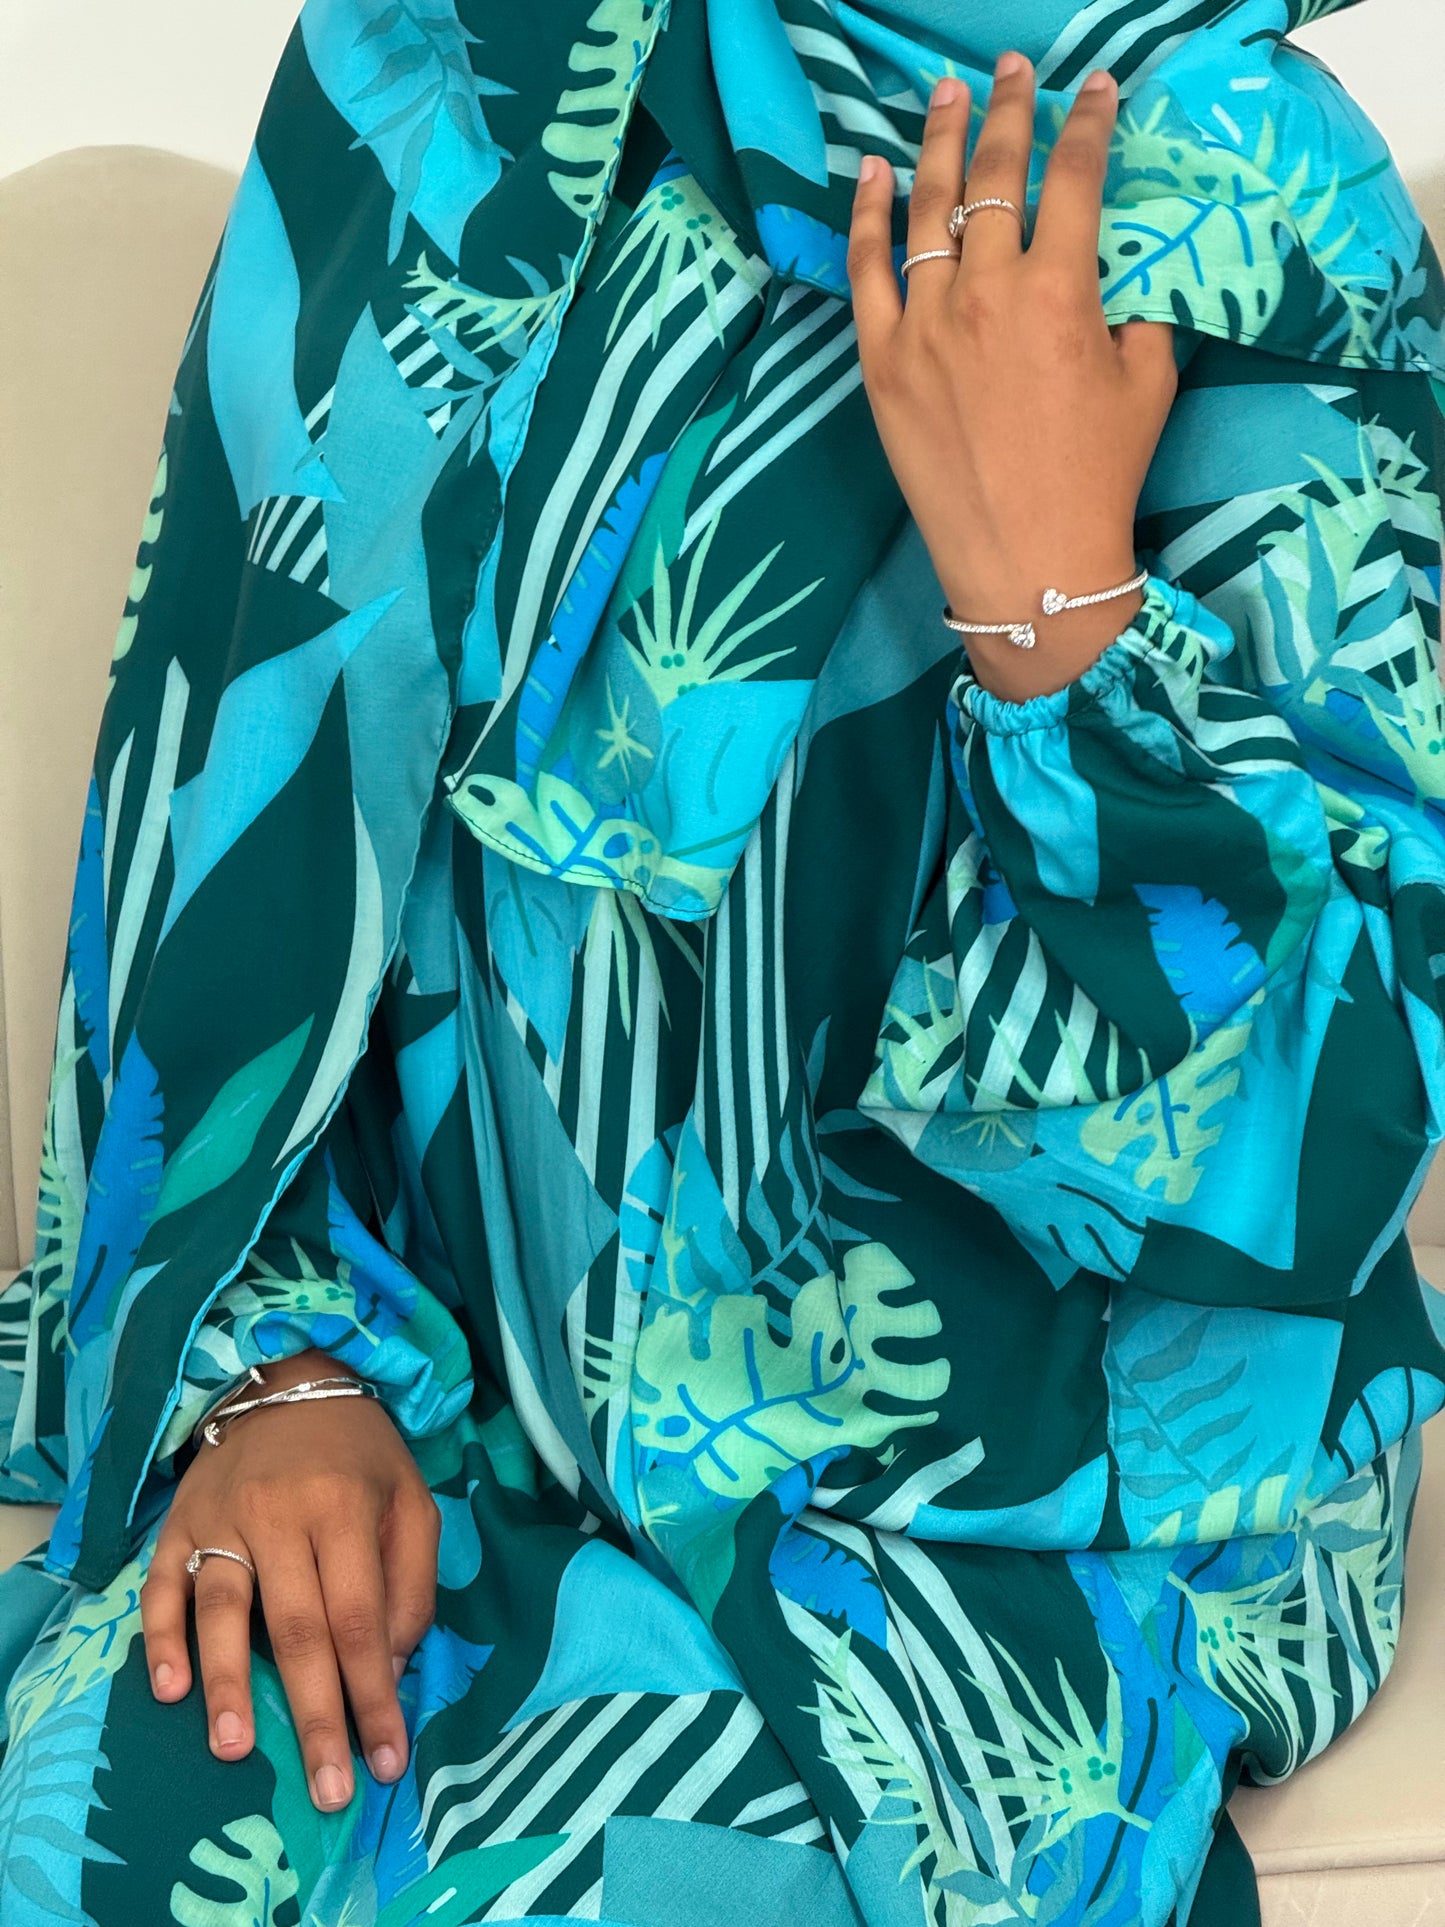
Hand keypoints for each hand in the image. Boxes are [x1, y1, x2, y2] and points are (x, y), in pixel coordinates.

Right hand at [140, 1348, 440, 1810]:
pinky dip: (160, 1638)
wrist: (287, 1380)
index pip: (361, 1619)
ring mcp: (222, 1519)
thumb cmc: (359, 1454)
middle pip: (297, 1629)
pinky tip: (169, 1688)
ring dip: (228, 1683)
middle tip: (327, 1788)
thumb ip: (412, 1581)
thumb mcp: (412, 1499)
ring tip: (233, 1750)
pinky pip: (162, 1587)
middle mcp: (279, 1515)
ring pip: (223, 1610)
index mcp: (344, 1508)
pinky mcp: (179, 1523)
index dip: (374, 1694)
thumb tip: (394, 1665)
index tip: (386, 1759)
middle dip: (313, 1716)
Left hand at [847, 53, 1177, 701]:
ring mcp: (924, 325)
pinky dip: (869, 215)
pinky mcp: (881, 363)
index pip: (1075, 178)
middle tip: (1012, 70)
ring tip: (946, 95)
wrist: (1028, 563)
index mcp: (1061, 292)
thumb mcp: (1148, 383)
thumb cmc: (1097, 478)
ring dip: (938, 142)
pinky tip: (876, 173)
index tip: (1095, 89)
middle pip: (993, 176)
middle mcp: (987, 293)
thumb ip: (1137, 310)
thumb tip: (1116, 273)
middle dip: (1007, 110)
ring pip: (927, 209)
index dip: (1088, 124)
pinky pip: (866, 272)